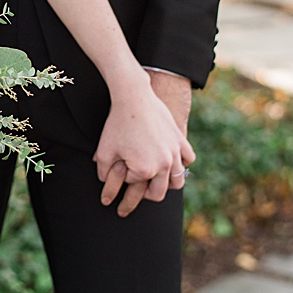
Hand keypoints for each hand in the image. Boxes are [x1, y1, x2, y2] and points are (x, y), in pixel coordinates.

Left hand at [94, 70, 193, 217]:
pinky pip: (188, 159)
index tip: (119, 178)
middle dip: (147, 195)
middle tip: (141, 195)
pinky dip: (181, 164)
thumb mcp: (104, 150)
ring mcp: (175, 153)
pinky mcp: (181, 141)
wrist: (133, 98)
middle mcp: (164, 165)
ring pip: (177, 181)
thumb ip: (104, 173)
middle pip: (159, 193)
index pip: (135, 186)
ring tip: (157, 182)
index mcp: (144, 170)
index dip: (124, 180)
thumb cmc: (116, 124)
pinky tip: (171, 163)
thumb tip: (106, 186)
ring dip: (167, 183)